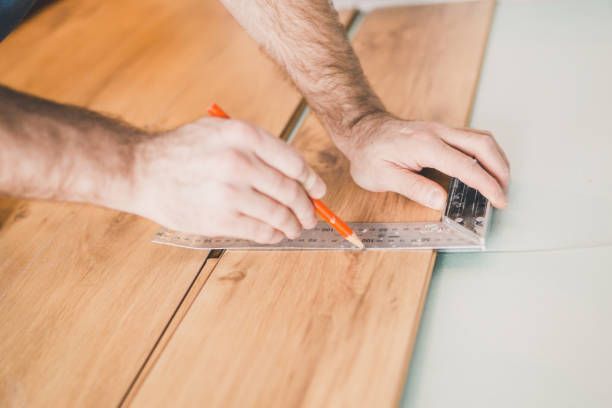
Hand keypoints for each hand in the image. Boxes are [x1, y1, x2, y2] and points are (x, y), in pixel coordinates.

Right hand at [130, 118, 325, 242]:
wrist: (143, 170)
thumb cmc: (183, 150)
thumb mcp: (220, 130)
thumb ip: (257, 146)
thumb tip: (297, 173)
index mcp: (244, 135)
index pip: (294, 163)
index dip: (312, 181)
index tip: (318, 192)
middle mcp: (239, 162)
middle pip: (290, 191)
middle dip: (306, 208)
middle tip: (310, 216)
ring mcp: (229, 192)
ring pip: (279, 214)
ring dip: (292, 225)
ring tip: (295, 227)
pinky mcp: (219, 219)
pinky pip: (260, 231)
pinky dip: (273, 235)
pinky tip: (275, 234)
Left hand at [341, 114, 509, 208]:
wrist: (361, 129)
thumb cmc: (368, 153)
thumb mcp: (382, 176)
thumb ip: (412, 187)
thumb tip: (439, 200)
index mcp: (425, 145)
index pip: (466, 165)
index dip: (487, 184)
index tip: (499, 200)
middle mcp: (438, 132)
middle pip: (483, 144)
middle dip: (501, 169)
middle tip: (504, 194)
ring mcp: (441, 129)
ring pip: (481, 138)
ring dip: (496, 159)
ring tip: (500, 183)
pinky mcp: (441, 131)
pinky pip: (471, 138)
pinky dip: (485, 154)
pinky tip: (485, 169)